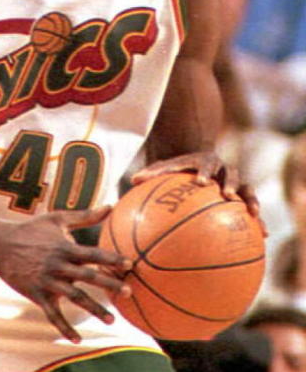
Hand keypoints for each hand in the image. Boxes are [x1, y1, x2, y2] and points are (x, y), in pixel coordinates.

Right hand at [0, 206, 129, 342]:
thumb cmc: (29, 230)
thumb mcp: (55, 219)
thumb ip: (84, 216)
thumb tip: (111, 206)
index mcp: (64, 247)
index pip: (92, 253)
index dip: (111, 258)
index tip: (130, 264)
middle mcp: (58, 265)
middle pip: (88, 276)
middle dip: (109, 284)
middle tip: (128, 292)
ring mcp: (47, 281)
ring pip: (75, 297)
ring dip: (94, 308)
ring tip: (111, 320)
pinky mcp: (36, 294)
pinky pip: (52, 314)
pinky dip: (64, 327)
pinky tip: (77, 339)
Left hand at [131, 151, 263, 233]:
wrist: (198, 165)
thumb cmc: (177, 170)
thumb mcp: (165, 169)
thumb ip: (152, 174)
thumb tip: (133, 180)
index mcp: (204, 161)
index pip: (205, 164)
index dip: (204, 171)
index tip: (201, 181)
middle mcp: (223, 170)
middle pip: (232, 174)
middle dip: (230, 184)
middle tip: (227, 195)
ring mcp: (235, 182)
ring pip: (248, 189)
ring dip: (251, 200)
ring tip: (253, 214)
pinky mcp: (243, 196)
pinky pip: (252, 207)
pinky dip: (258, 219)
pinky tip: (263, 235)